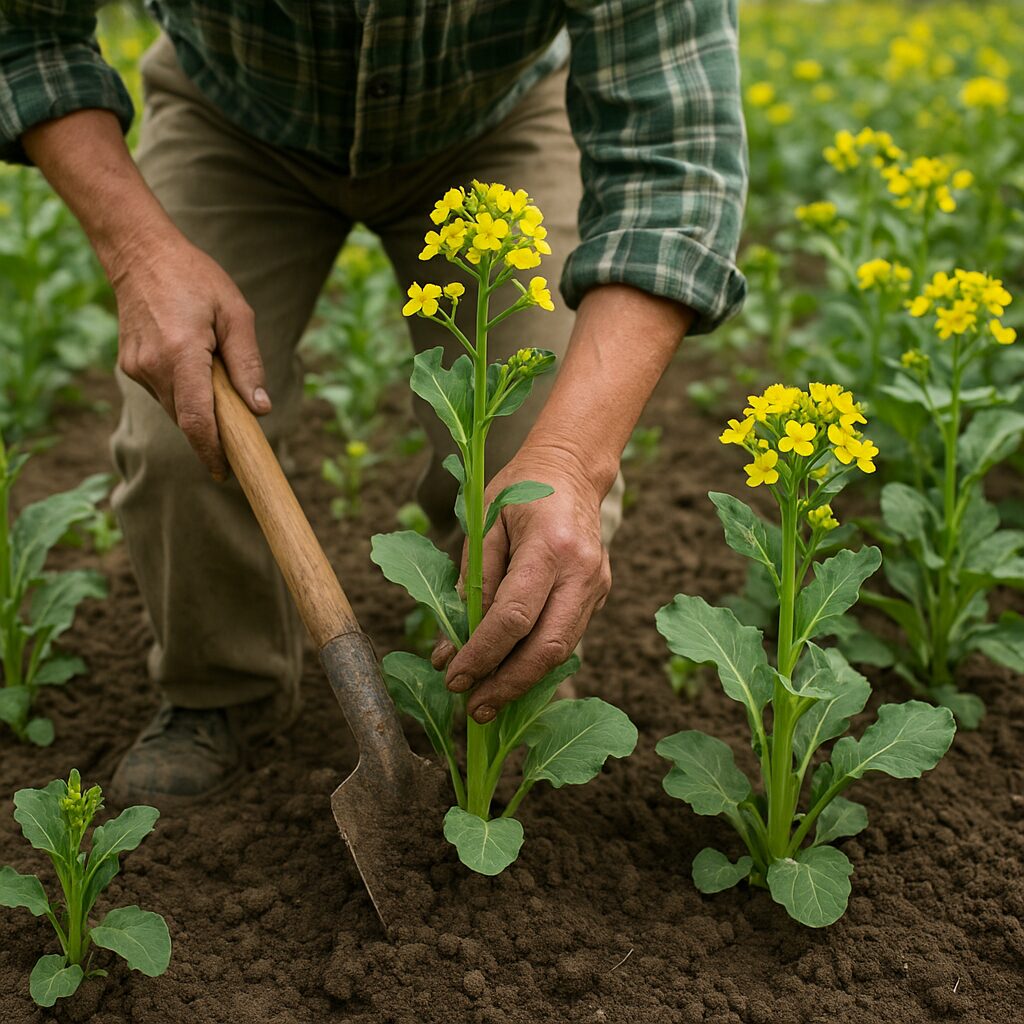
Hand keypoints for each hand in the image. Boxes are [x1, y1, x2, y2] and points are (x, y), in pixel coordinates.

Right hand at [111, 234, 269, 478]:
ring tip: (213, 370)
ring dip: (198, 406)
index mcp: (182, 353)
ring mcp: (136, 367)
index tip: (225, 472)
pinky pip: (163, 392)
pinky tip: (192, 363)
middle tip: (238, 423)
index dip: (211, 451)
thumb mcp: (236, 314)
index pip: (196, 420)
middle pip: (186, 419)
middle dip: (212, 429)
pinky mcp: (129, 365)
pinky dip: (183, 391)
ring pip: (175, 408)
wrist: (140, 253)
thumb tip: (261, 409)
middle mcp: (153, 366)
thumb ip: (248, 363)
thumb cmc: (196, 278)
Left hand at [432, 444, 611, 722]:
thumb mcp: (483, 523)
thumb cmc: (519, 489)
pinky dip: (537, 662)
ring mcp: (597, 585)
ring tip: (486, 702)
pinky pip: (568, 638)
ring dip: (523, 682)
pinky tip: (509, 675)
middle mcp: (582, 571)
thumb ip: (471, 582)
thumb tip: (452, 646)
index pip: (514, 616)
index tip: (454, 677)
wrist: (572, 469)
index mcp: (550, 546)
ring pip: (563, 651)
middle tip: (473, 709)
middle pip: (548, 647)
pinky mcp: (600, 594)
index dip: (482, 654)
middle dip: (508, 685)